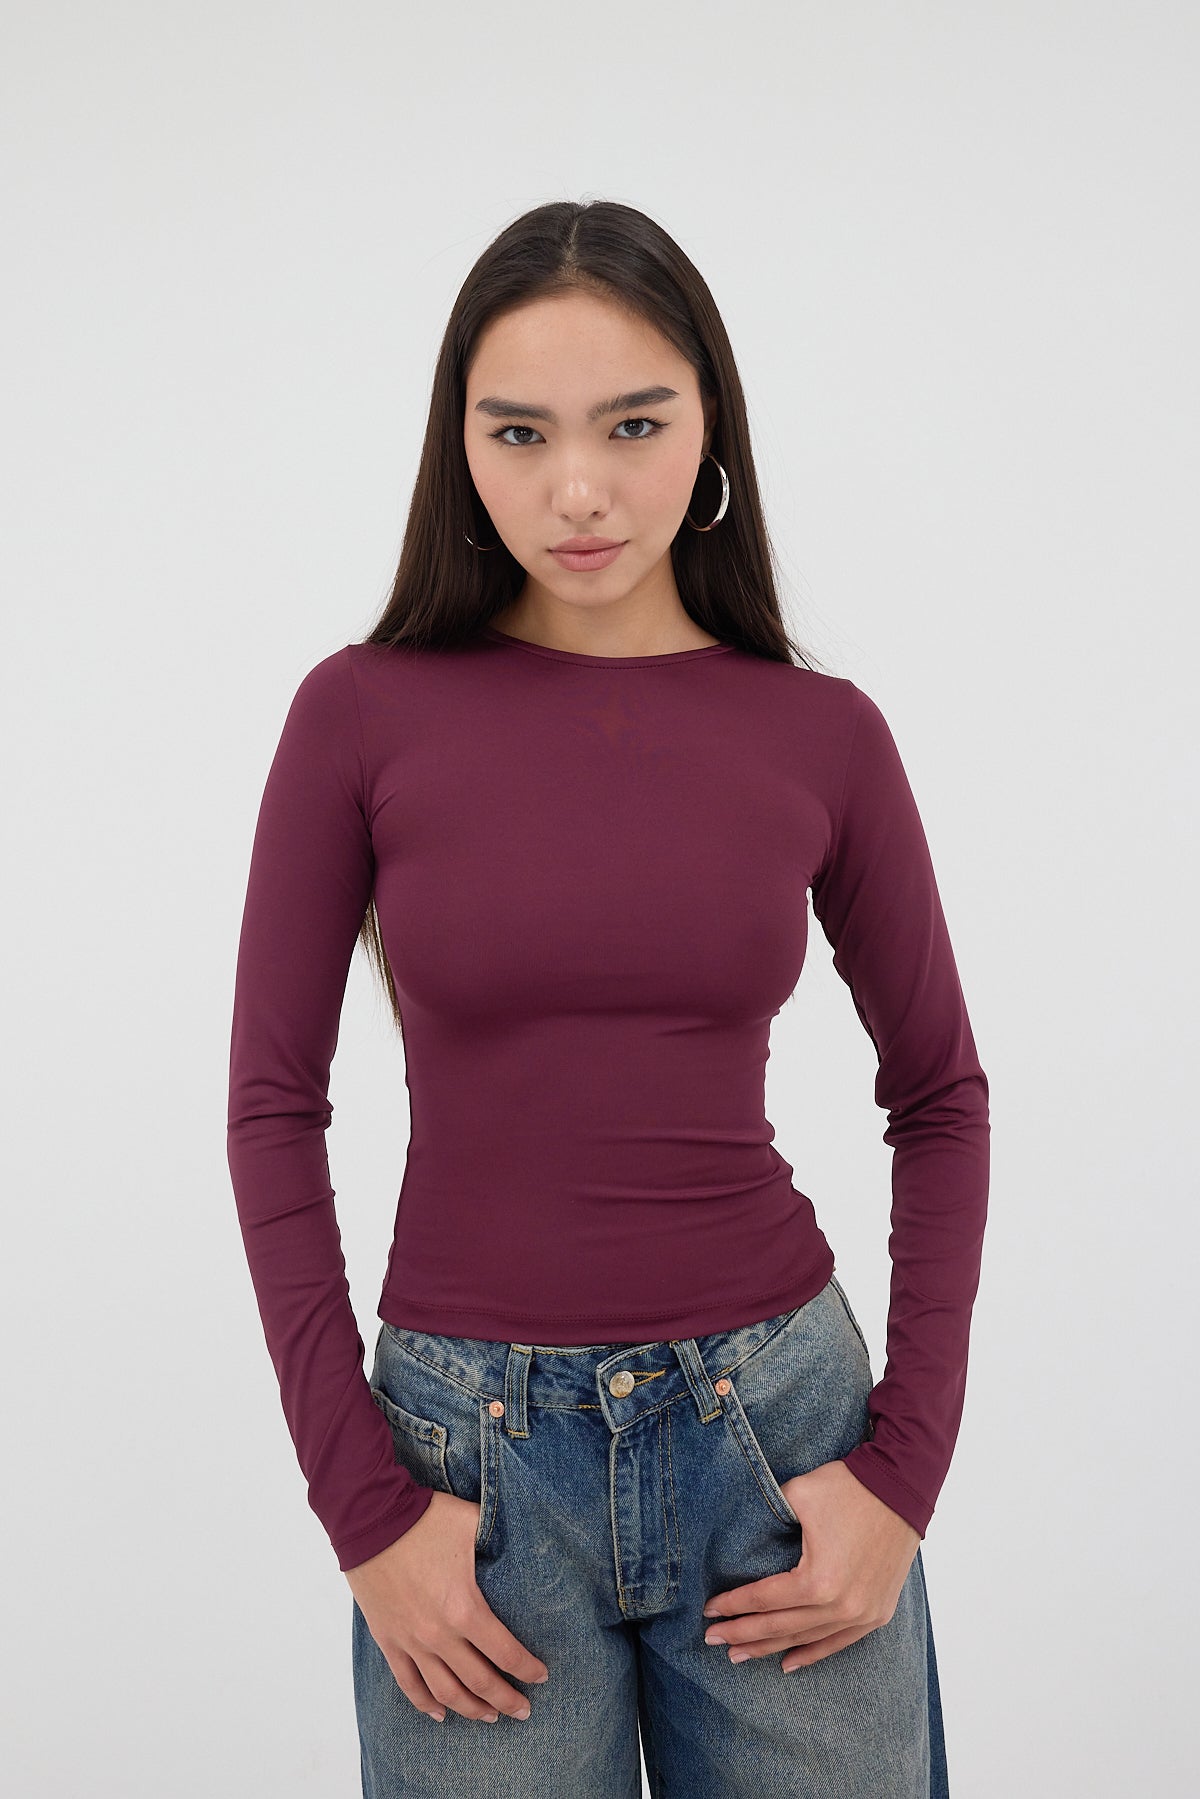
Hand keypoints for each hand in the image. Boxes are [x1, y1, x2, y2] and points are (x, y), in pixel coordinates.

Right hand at [344, 1489, 549, 1722]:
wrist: (370, 1518)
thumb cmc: (424, 1518)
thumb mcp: (472, 1523)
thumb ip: (498, 1538)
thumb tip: (523, 1538)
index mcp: (465, 1609)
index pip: (506, 1653)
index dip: (527, 1669)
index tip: (541, 1676)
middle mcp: (439, 1635)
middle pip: (480, 1682)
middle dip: (506, 1700)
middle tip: (524, 1710)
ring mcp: (411, 1641)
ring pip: (446, 1692)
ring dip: (471, 1709)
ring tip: (490, 1717)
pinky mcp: (388, 1640)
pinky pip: (408, 1683)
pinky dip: (426, 1703)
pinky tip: (441, 1714)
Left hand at [701, 1459, 919, 1670]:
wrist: (902, 1487)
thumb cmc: (848, 1487)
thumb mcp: (796, 1494)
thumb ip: (767, 1518)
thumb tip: (743, 1535)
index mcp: (817, 1581)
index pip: (764, 1600)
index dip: (732, 1606)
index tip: (708, 1611)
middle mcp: (840, 1607)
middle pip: (780, 1627)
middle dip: (742, 1634)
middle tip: (713, 1639)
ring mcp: (862, 1614)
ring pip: (805, 1640)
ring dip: (770, 1648)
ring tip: (738, 1654)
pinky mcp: (877, 1613)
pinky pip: (838, 1641)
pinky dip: (811, 1653)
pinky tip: (787, 1663)